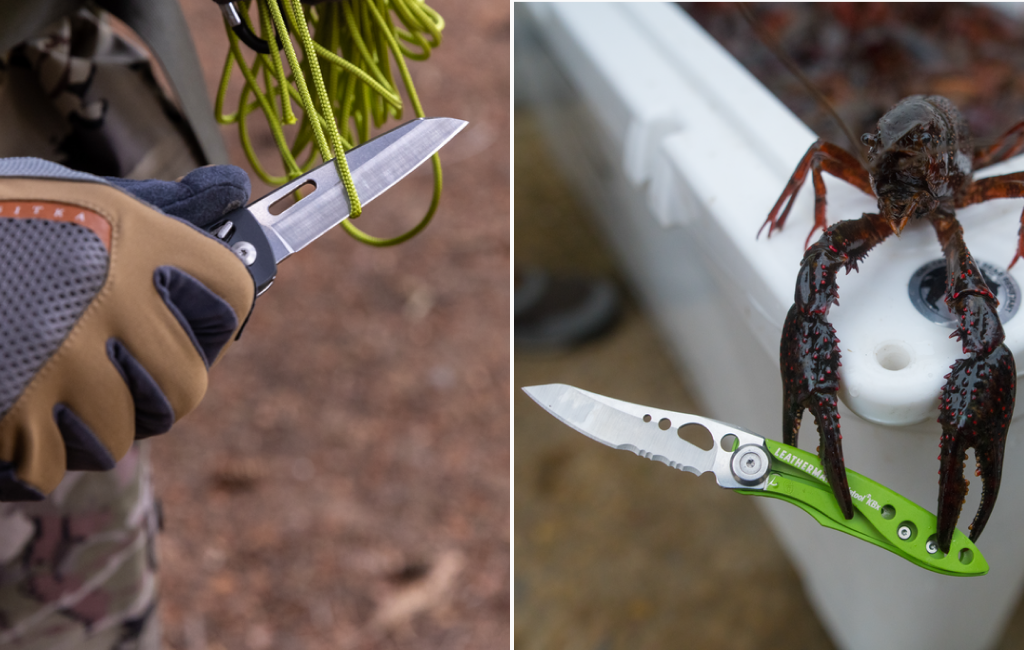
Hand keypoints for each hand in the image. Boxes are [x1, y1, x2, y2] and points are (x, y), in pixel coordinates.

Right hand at [0, 160, 255, 499]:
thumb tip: (234, 191)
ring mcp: (62, 363)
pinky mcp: (13, 416)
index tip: (191, 312)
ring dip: (96, 417)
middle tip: (120, 363)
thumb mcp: (79, 198)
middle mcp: (110, 302)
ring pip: (126, 431)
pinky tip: (17, 407)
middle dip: (160, 381)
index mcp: (135, 241)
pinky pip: (55, 465)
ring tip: (56, 378)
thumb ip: (162, 207)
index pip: (231, 291)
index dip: (215, 308)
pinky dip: (34, 450)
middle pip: (188, 382)